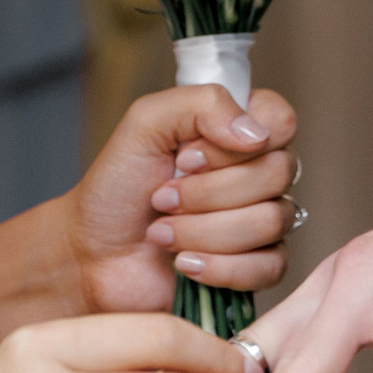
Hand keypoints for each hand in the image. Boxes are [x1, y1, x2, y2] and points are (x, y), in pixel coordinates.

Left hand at [65, 85, 298, 312]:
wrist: (92, 254)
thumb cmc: (116, 188)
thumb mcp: (145, 124)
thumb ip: (201, 104)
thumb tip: (255, 132)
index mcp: (237, 131)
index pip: (280, 120)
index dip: (235, 142)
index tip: (187, 156)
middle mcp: (257, 172)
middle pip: (278, 172)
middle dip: (208, 191)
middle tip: (162, 197)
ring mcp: (261, 222)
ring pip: (271, 221)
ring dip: (203, 230)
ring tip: (163, 231)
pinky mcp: (257, 268)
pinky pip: (271, 266)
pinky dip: (219, 267)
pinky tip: (184, 263)